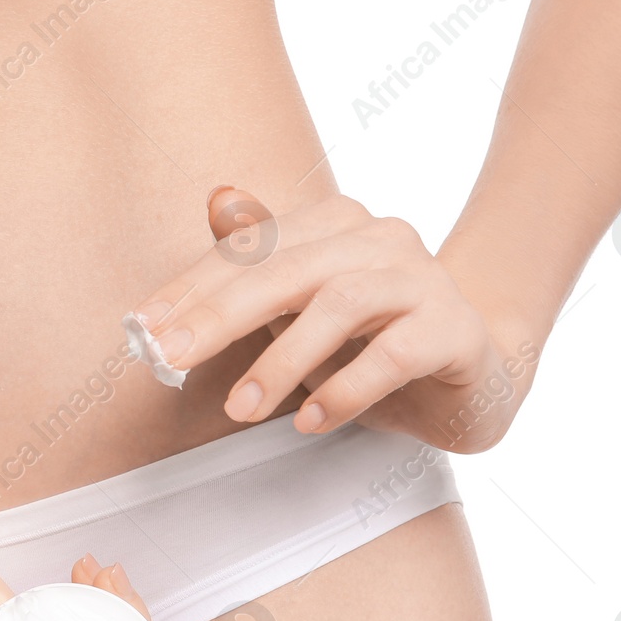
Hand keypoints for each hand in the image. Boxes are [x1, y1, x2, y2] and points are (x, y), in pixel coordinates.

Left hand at [131, 187, 538, 451]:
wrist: (476, 375)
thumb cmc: (374, 341)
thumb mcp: (304, 308)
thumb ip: (259, 262)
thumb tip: (217, 200)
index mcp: (336, 224)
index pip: (251, 250)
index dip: (192, 288)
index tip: (144, 330)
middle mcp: (381, 238)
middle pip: (287, 270)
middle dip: (219, 317)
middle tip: (170, 361)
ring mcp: (424, 278)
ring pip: (340, 306)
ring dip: (282, 361)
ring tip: (242, 410)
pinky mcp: (455, 329)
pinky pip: (394, 354)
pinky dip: (346, 389)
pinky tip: (312, 420)